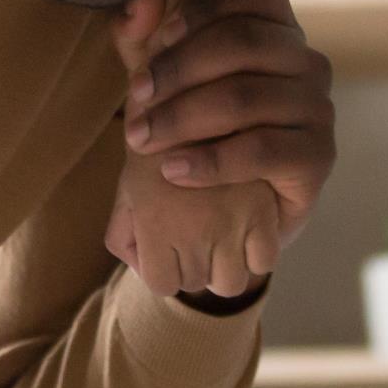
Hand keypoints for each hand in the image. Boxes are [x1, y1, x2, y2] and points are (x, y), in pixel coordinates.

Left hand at [104, 146, 278, 298]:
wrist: (190, 102)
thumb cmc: (152, 149)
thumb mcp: (127, 187)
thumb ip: (123, 232)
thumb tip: (140, 269)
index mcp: (154, 225)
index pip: (161, 285)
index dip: (161, 271)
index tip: (164, 250)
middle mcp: (194, 231)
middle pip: (197, 283)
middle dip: (191, 267)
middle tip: (190, 238)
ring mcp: (232, 224)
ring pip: (233, 281)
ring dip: (224, 267)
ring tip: (217, 239)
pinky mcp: (264, 213)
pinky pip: (264, 260)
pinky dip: (254, 254)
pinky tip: (243, 232)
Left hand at [117, 0, 335, 265]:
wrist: (218, 207)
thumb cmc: (188, 123)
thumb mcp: (158, 76)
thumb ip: (143, 35)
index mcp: (271, 26)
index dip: (205, 4)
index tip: (162, 35)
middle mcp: (305, 60)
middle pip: (243, 40)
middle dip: (177, 68)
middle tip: (134, 97)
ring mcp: (317, 106)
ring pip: (246, 97)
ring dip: (181, 117)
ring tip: (141, 138)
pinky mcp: (319, 156)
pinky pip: (263, 149)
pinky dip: (210, 161)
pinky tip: (174, 171)